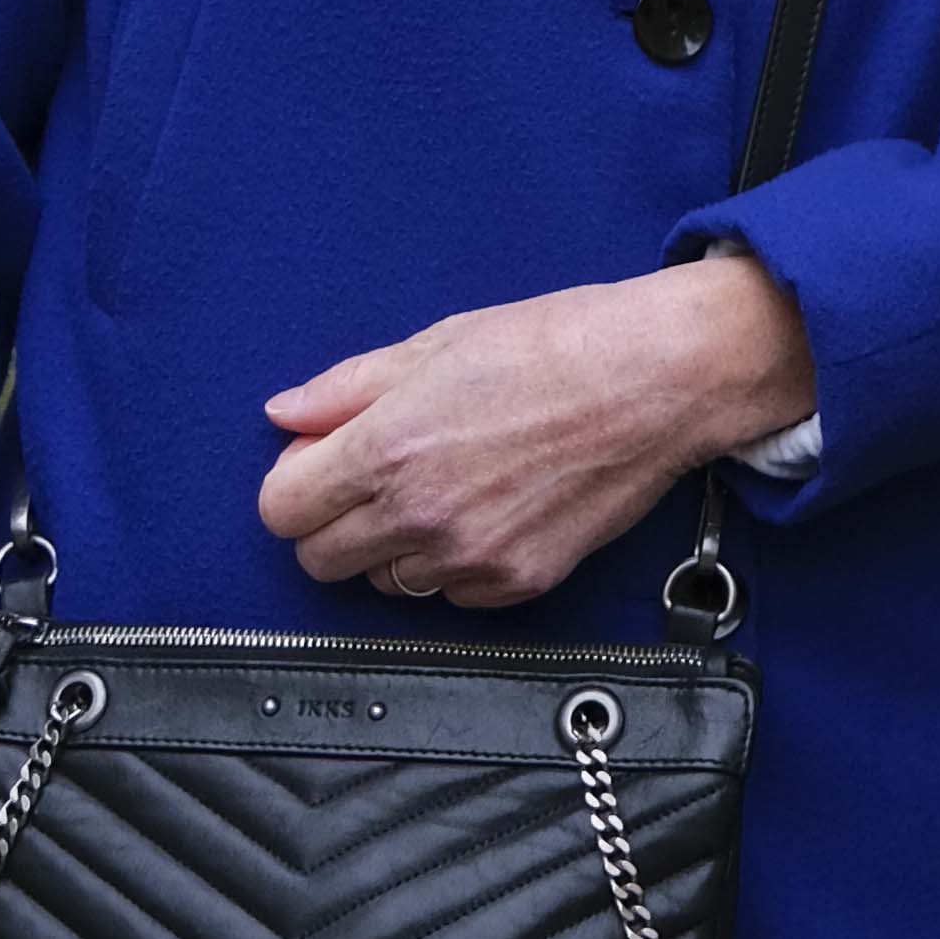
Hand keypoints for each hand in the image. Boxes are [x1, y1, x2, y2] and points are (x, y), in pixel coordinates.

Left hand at [256, 257, 817, 605]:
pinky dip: (454, 564)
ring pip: (383, 583)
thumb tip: (283, 414)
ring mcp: (468, 558)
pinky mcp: (516, 584)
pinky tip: (489, 510)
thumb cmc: (557, 344)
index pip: (280, 509)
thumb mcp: (439, 342)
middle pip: (318, 560)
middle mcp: (419, 516)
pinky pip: (449, 596)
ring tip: (445, 488)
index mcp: (387, 448)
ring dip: (394, 546)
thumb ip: (348, 388)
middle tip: (378, 477)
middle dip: (334, 520)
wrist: (659, 379)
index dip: (296, 482)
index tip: (324, 462)